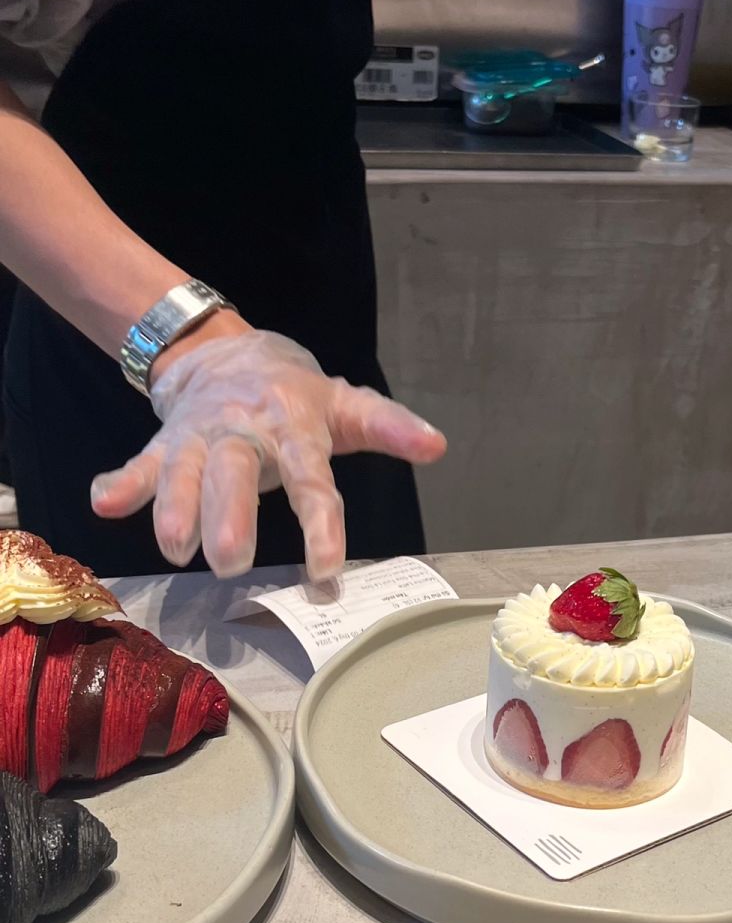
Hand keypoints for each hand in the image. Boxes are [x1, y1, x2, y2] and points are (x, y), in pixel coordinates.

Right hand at [90, 327, 446, 580]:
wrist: (224, 352)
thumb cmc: (295, 395)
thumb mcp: (345, 405)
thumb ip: (388, 427)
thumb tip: (437, 444)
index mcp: (294, 428)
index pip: (311, 481)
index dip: (320, 526)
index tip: (325, 571)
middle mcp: (243, 433)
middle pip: (235, 476)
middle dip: (229, 518)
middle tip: (230, 563)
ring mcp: (199, 438)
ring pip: (184, 474)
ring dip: (175, 509)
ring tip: (172, 547)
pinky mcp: (164, 445)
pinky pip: (141, 463)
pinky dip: (122, 483)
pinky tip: (103, 503)